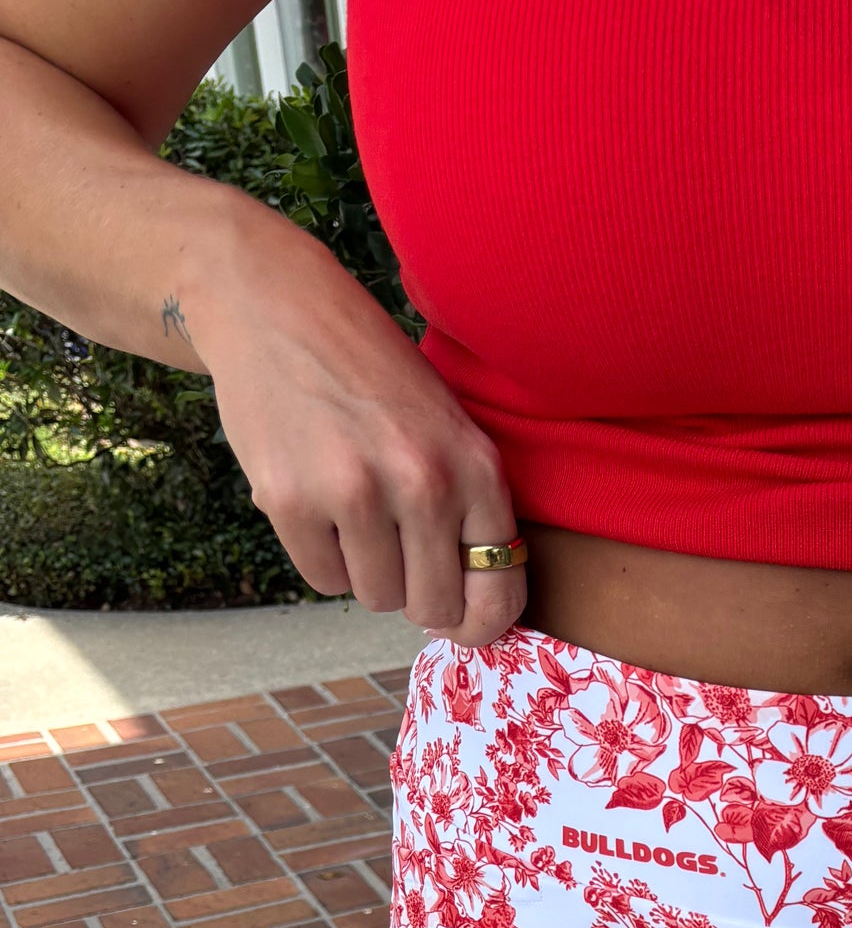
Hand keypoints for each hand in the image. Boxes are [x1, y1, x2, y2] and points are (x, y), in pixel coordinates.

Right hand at [187, 209, 525, 646]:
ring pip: (377, 598)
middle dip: (416, 593)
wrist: (275, 306)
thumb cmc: (373, 376)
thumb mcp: (449, 427)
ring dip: (366, 570)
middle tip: (396, 549)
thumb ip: (470, 512)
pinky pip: (324, 580)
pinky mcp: (290, 500)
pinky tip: (317, 501)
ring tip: (354, 510)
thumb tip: (471, 618)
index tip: (460, 619)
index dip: (478, 621)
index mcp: (475, 467)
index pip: (499, 593)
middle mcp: (423, 482)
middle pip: (433, 607)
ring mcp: (354, 492)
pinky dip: (322, 555)